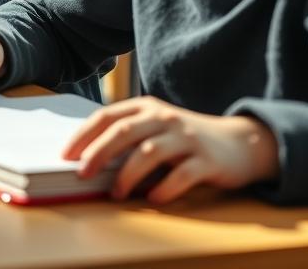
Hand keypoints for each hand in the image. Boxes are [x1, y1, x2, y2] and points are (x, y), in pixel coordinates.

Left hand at [62, 96, 279, 203]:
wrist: (242, 143)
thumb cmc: (186, 140)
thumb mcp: (156, 129)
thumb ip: (128, 137)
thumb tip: (86, 159)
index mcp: (146, 108)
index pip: (107, 117)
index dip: (83, 135)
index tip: (65, 155)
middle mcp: (164, 118)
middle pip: (123, 132)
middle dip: (98, 153)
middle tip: (81, 174)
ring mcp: (187, 138)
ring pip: (149, 152)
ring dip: (128, 175)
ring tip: (116, 194)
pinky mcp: (208, 160)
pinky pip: (182, 175)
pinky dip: (164, 188)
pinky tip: (152, 199)